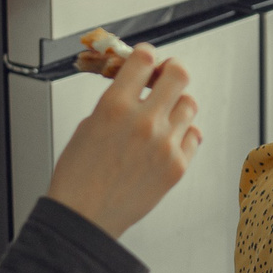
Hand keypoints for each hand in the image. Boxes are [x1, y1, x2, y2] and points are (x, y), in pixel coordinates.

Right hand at [46, 46, 201, 238]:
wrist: (84, 217)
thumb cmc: (79, 175)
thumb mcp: (88, 125)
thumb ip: (116, 101)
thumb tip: (136, 85)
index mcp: (115, 105)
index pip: (144, 58)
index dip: (146, 55)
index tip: (146, 59)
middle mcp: (144, 121)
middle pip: (179, 74)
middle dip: (171, 70)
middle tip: (165, 76)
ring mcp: (165, 144)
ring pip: (190, 104)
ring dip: (178, 103)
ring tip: (164, 114)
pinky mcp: (177, 166)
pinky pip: (194, 135)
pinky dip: (184, 133)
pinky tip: (169, 139)